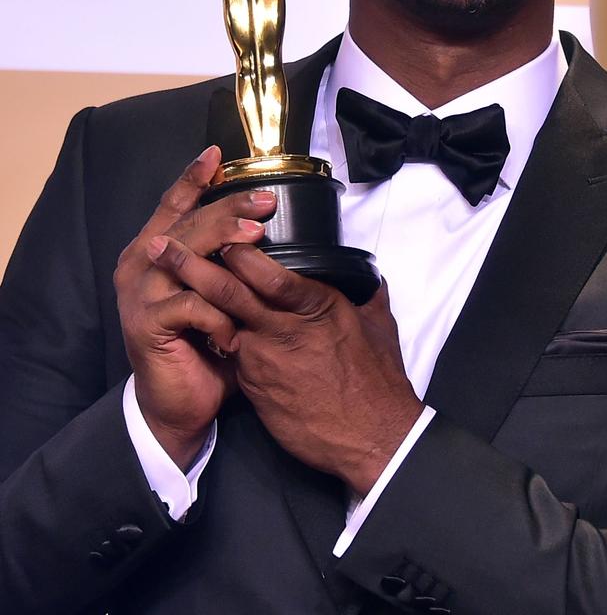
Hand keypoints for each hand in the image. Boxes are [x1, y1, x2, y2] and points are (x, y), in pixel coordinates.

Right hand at [114, 145, 276, 470]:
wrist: (179, 403)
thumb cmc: (204, 343)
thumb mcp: (218, 294)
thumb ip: (228, 261)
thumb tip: (267, 225)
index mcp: (155, 250)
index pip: (175, 204)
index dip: (194, 177)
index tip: (218, 154)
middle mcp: (141, 263)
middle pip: (188, 223)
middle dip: (228, 208)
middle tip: (265, 203)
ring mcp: (140, 292)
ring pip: (186, 256)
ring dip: (224, 245)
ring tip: (257, 239)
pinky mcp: (145, 323)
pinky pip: (191, 305)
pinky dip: (218, 315)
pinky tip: (233, 334)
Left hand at [148, 239, 422, 494]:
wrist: (370, 440)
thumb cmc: (377, 382)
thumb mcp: (377, 328)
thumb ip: (367, 297)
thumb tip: (370, 278)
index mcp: (315, 307)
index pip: (268, 273)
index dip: (238, 251)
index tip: (219, 231)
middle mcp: (283, 330)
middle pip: (229, 292)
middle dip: (192, 265)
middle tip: (162, 246)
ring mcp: (264, 361)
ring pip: (222, 321)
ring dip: (194, 299)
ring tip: (166, 279)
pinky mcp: (255, 387)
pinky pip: (233, 352)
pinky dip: (218, 335)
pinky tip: (202, 324)